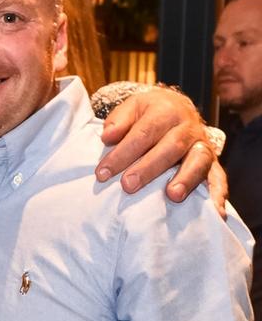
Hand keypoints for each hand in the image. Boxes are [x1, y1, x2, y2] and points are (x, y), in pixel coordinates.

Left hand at [96, 88, 218, 205]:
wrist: (176, 108)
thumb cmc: (147, 114)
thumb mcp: (131, 108)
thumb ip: (118, 121)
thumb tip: (108, 137)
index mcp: (166, 111)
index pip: (143, 133)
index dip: (122, 153)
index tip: (102, 173)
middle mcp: (188, 127)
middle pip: (170, 147)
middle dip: (148, 168)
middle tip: (128, 186)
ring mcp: (202, 146)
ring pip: (198, 161)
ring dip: (186, 179)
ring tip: (173, 196)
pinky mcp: (213, 164)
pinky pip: (219, 178)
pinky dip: (217, 195)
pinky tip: (215, 212)